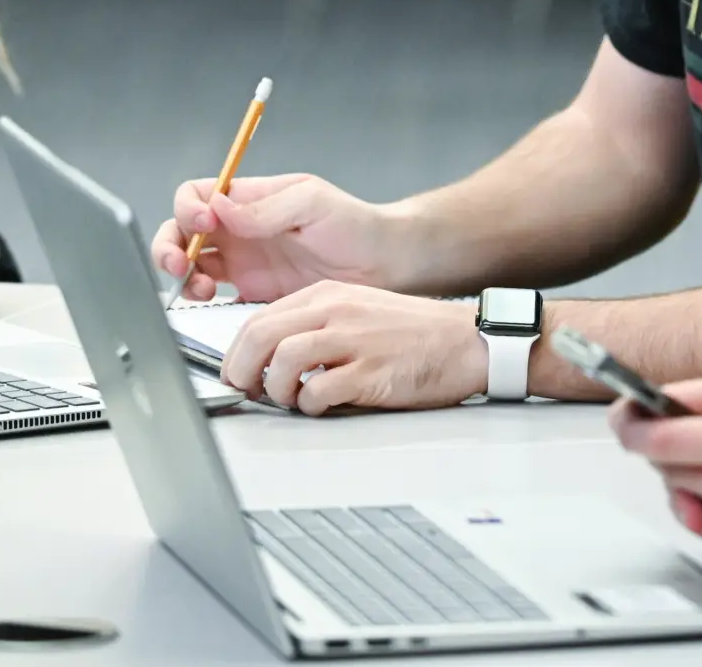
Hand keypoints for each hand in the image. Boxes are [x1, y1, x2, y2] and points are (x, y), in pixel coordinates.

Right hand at [151, 172, 395, 302]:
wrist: (383, 265)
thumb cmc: (355, 224)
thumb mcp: (311, 203)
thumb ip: (265, 208)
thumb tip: (221, 209)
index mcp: (251, 198)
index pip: (198, 194)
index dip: (189, 208)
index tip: (205, 223)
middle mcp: (241, 227)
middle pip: (182, 229)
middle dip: (170, 244)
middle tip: (179, 263)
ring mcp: (244, 258)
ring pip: (190, 261)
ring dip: (183, 273)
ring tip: (201, 286)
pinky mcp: (252, 288)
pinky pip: (213, 290)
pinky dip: (200, 295)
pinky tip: (212, 298)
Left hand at [219, 282, 485, 413]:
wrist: (465, 342)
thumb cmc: (413, 332)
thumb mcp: (356, 311)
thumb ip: (314, 324)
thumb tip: (270, 356)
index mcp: (327, 295)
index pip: (259, 318)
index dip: (237, 352)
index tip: (237, 373)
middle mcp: (336, 311)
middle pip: (261, 336)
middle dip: (242, 370)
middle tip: (247, 391)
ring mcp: (354, 340)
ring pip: (283, 362)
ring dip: (275, 390)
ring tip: (289, 400)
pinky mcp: (371, 371)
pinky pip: (319, 391)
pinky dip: (309, 406)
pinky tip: (321, 406)